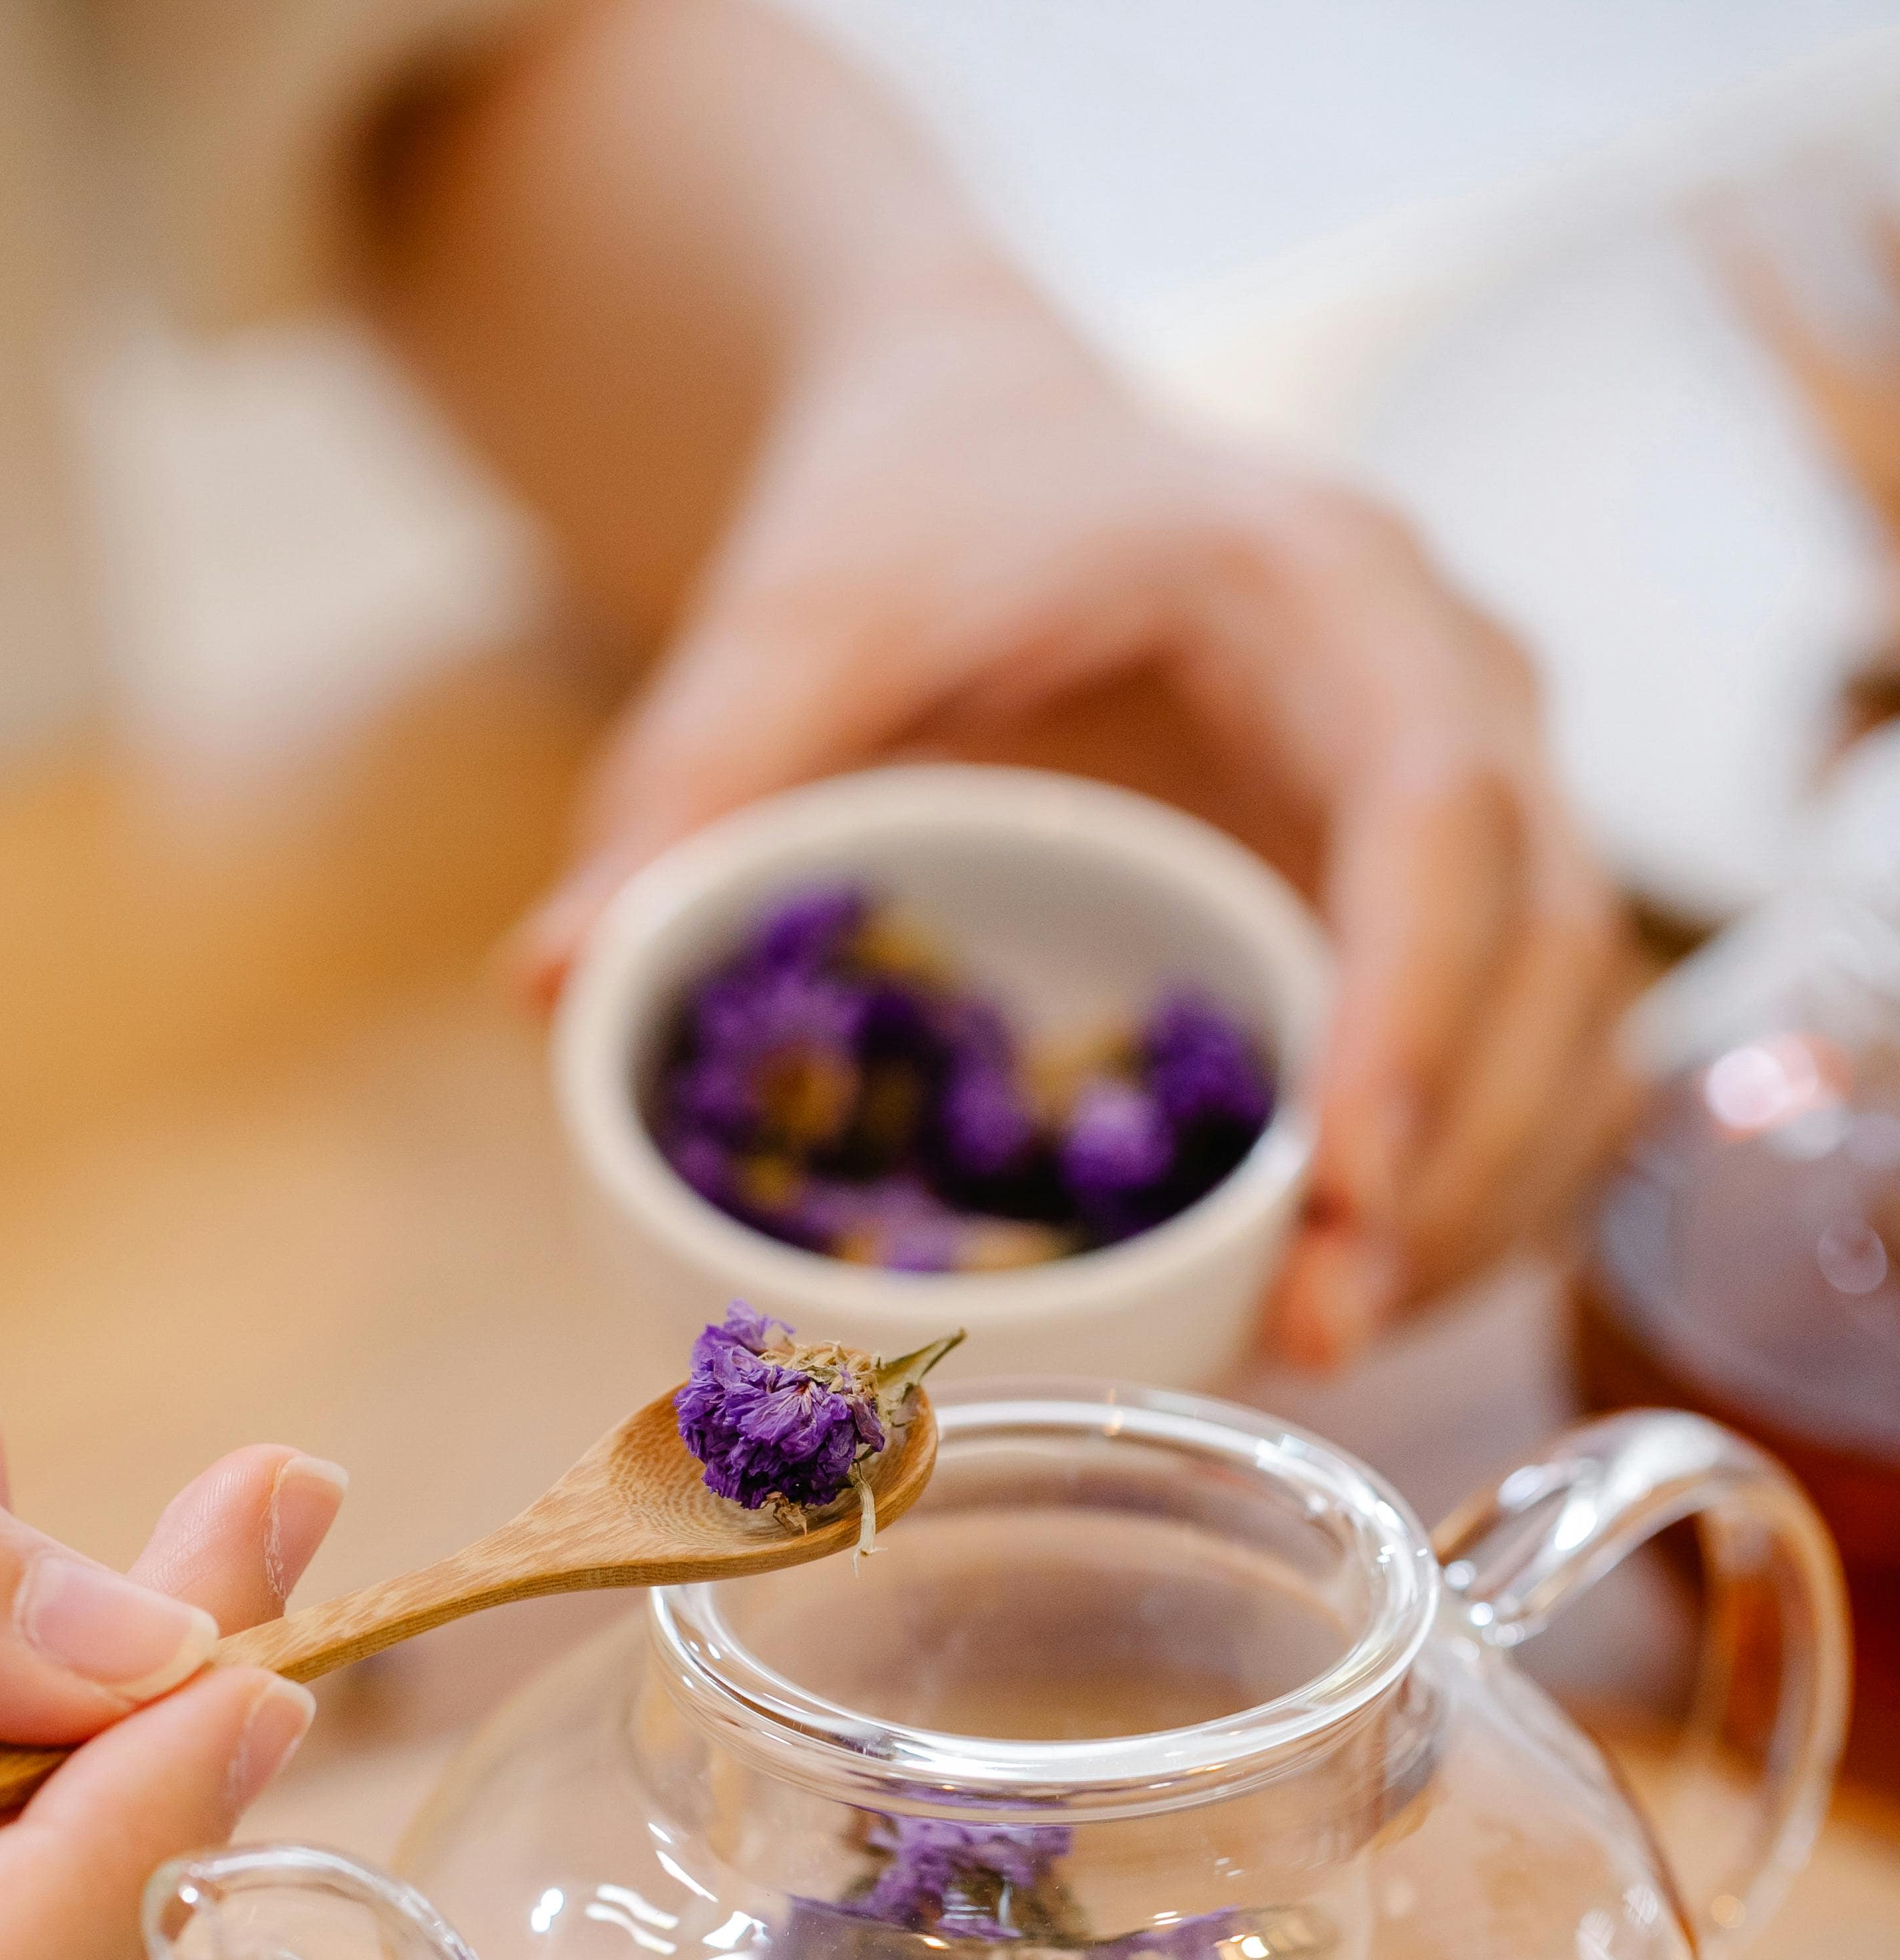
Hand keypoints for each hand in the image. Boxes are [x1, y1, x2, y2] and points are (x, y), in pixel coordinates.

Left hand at [513, 274, 1638, 1359]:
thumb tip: (551, 989)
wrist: (1003, 440)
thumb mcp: (797, 612)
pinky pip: (1529, 1066)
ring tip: (1317, 1350)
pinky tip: (1342, 1295)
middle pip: (1554, 949)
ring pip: (1577, 1030)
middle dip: (1454, 1163)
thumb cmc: (923, 509)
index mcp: (1326, 590)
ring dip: (1478, 1206)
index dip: (1414, 1017)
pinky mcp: (1453, 898)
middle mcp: (1454, 684)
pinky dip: (1466, 1194)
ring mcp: (1482, 795)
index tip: (1337, 1195)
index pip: (1439, 812)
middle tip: (1311, 1337)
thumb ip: (689, 782)